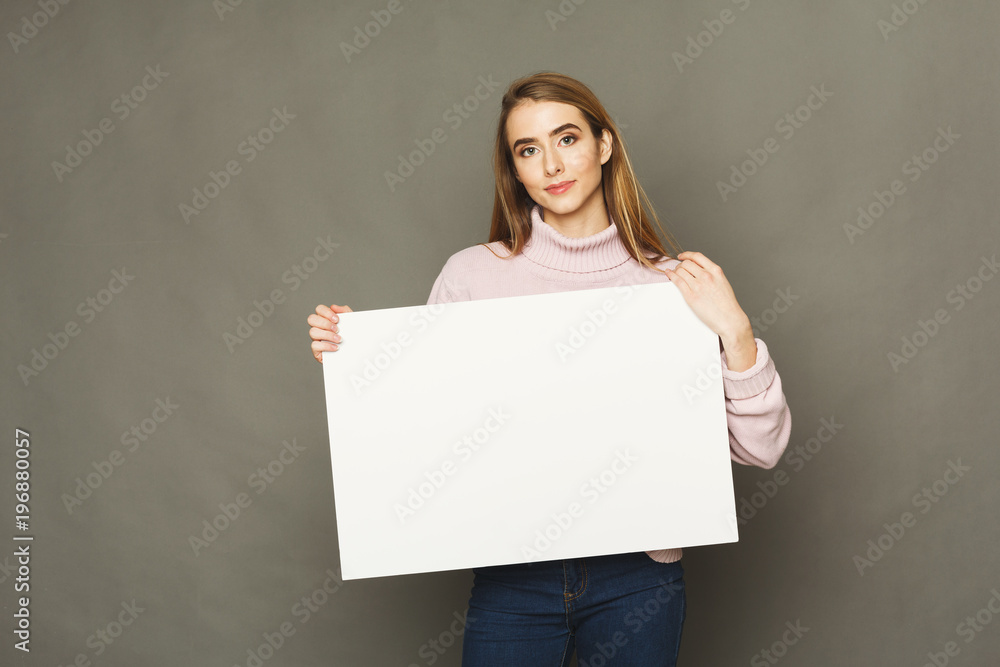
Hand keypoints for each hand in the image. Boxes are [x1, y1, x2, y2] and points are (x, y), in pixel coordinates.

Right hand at [307, 304, 351, 362]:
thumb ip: (345, 311)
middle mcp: (318, 327)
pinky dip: (326, 346)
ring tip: (339, 339)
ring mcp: (316, 338)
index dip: (326, 312)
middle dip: (325, 323)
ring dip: (327, 335)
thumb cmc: (351, 336)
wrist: (355, 352)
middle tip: (337, 329)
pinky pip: (315, 346)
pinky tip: (336, 347)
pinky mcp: (316, 350)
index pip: (319, 309)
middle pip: (311, 319)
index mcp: (325, 318)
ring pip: (313, 332)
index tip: (337, 319)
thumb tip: (334, 307)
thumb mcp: (351, 322)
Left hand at [664, 251, 755, 370]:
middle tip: (678, 269)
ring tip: (674, 273)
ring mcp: (698, 286)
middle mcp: (706, 276)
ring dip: (675, 271)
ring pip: (680, 271)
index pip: (697, 256)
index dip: (687, 255)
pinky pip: (677, 281)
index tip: (682, 256)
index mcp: (715, 271)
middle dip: (680, 265)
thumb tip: (698, 270)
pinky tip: (669, 274)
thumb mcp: (722, 282)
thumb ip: (712, 274)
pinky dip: (671, 275)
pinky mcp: (691, 296)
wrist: (729, 319)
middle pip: (686, 263)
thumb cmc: (727, 304)